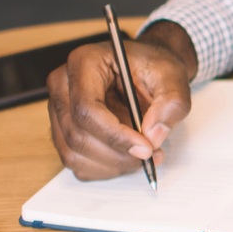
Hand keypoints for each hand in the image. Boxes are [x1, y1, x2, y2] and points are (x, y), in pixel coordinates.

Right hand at [46, 20, 196, 179]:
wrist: (147, 69)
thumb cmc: (153, 67)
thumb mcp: (173, 77)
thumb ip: (171, 104)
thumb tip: (153, 136)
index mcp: (84, 63)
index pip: (87, 109)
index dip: (115, 135)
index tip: (145, 148)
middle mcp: (63, 85)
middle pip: (77, 135)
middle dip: (117, 155)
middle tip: (150, 155)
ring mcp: (59, 110)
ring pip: (74, 153)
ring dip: (112, 164)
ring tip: (143, 156)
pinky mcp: (63, 130)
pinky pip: (77, 162)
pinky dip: (104, 168)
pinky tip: (127, 156)